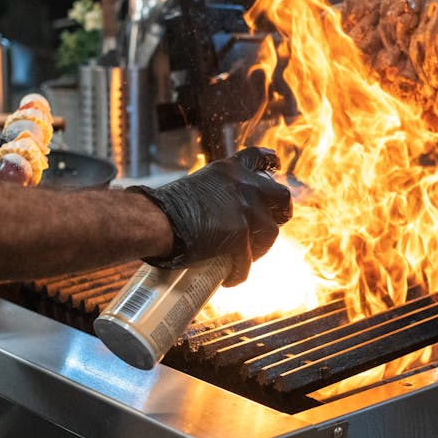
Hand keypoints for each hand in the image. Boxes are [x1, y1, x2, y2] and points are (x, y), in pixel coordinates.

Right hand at [130, 147, 292, 285]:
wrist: (156, 220)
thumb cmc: (163, 208)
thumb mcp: (196, 188)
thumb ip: (216, 195)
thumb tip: (222, 216)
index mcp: (229, 170)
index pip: (258, 158)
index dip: (270, 162)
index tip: (276, 166)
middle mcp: (243, 184)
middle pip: (281, 196)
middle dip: (280, 212)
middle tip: (266, 227)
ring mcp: (245, 209)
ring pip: (270, 232)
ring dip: (259, 249)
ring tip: (241, 259)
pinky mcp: (240, 234)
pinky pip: (247, 260)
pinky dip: (239, 272)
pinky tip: (229, 279)